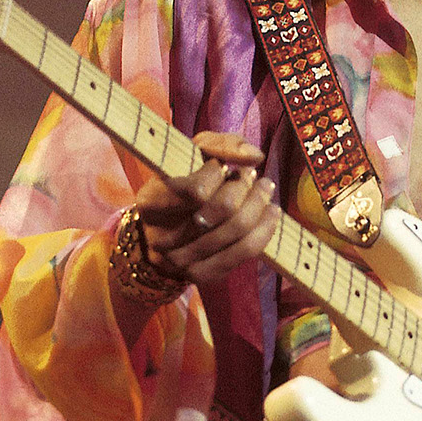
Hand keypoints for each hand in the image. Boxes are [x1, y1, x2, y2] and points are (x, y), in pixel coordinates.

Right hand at [131, 132, 278, 287]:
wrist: (161, 234)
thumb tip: (255, 156)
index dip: (218, 173)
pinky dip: (265, 228)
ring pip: (238, 231)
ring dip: (259, 203)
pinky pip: (246, 251)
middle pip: (224, 209)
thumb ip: (218, 145)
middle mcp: (164, 238)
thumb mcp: (187, 157)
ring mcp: (183, 262)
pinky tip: (269, 212)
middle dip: (246, 187)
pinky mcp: (205, 275)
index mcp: (152, 203)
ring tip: (264, 189)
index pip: (197, 190)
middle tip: (251, 175)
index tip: (222, 167)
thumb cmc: (178, 186)